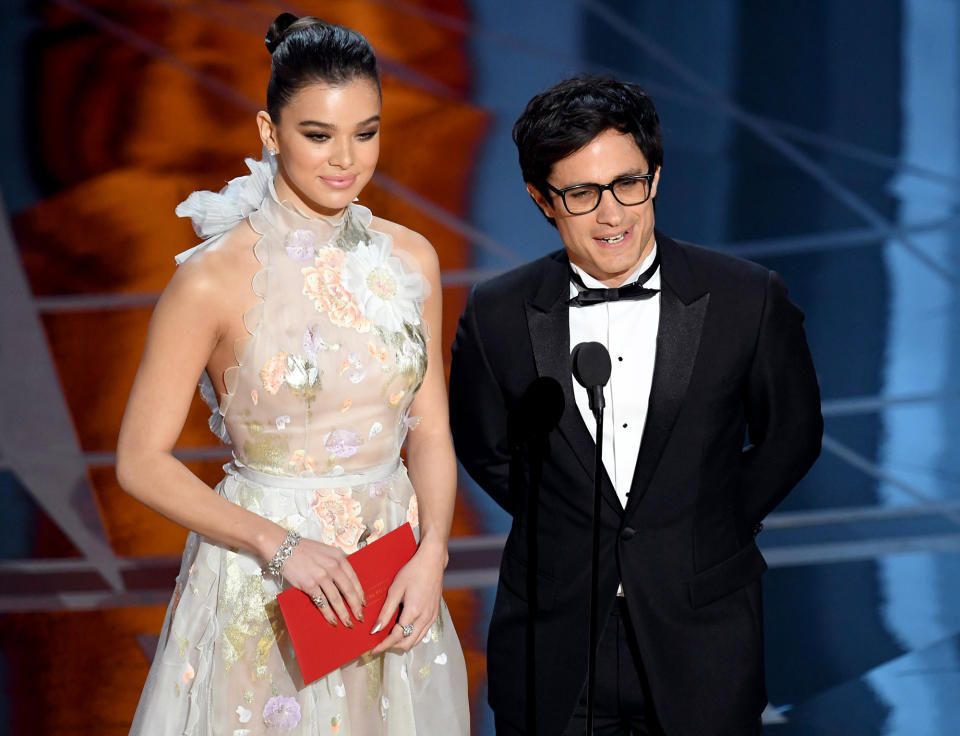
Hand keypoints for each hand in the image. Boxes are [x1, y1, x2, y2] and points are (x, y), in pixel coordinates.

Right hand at [280, 538, 365, 627]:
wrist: (284, 547)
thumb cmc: (305, 550)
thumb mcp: (326, 552)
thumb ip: (336, 564)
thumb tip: (345, 582)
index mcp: (339, 557)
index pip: (354, 578)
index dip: (360, 593)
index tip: (363, 603)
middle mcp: (332, 566)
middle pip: (348, 590)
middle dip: (356, 606)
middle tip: (360, 617)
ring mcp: (321, 576)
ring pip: (336, 599)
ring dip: (344, 614)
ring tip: (348, 623)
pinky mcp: (309, 585)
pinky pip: (322, 603)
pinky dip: (328, 614)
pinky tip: (333, 620)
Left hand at [371, 537, 445, 653]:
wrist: (432, 562)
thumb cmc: (413, 572)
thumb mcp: (395, 589)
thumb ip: (386, 612)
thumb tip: (375, 630)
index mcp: (413, 612)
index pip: (396, 637)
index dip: (383, 645)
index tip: (373, 650)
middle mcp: (424, 618)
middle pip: (407, 644)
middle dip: (392, 647)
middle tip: (379, 644)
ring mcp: (431, 617)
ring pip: (416, 641)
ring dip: (402, 643)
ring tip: (389, 639)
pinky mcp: (435, 615)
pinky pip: (422, 633)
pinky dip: (411, 636)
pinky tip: (403, 629)